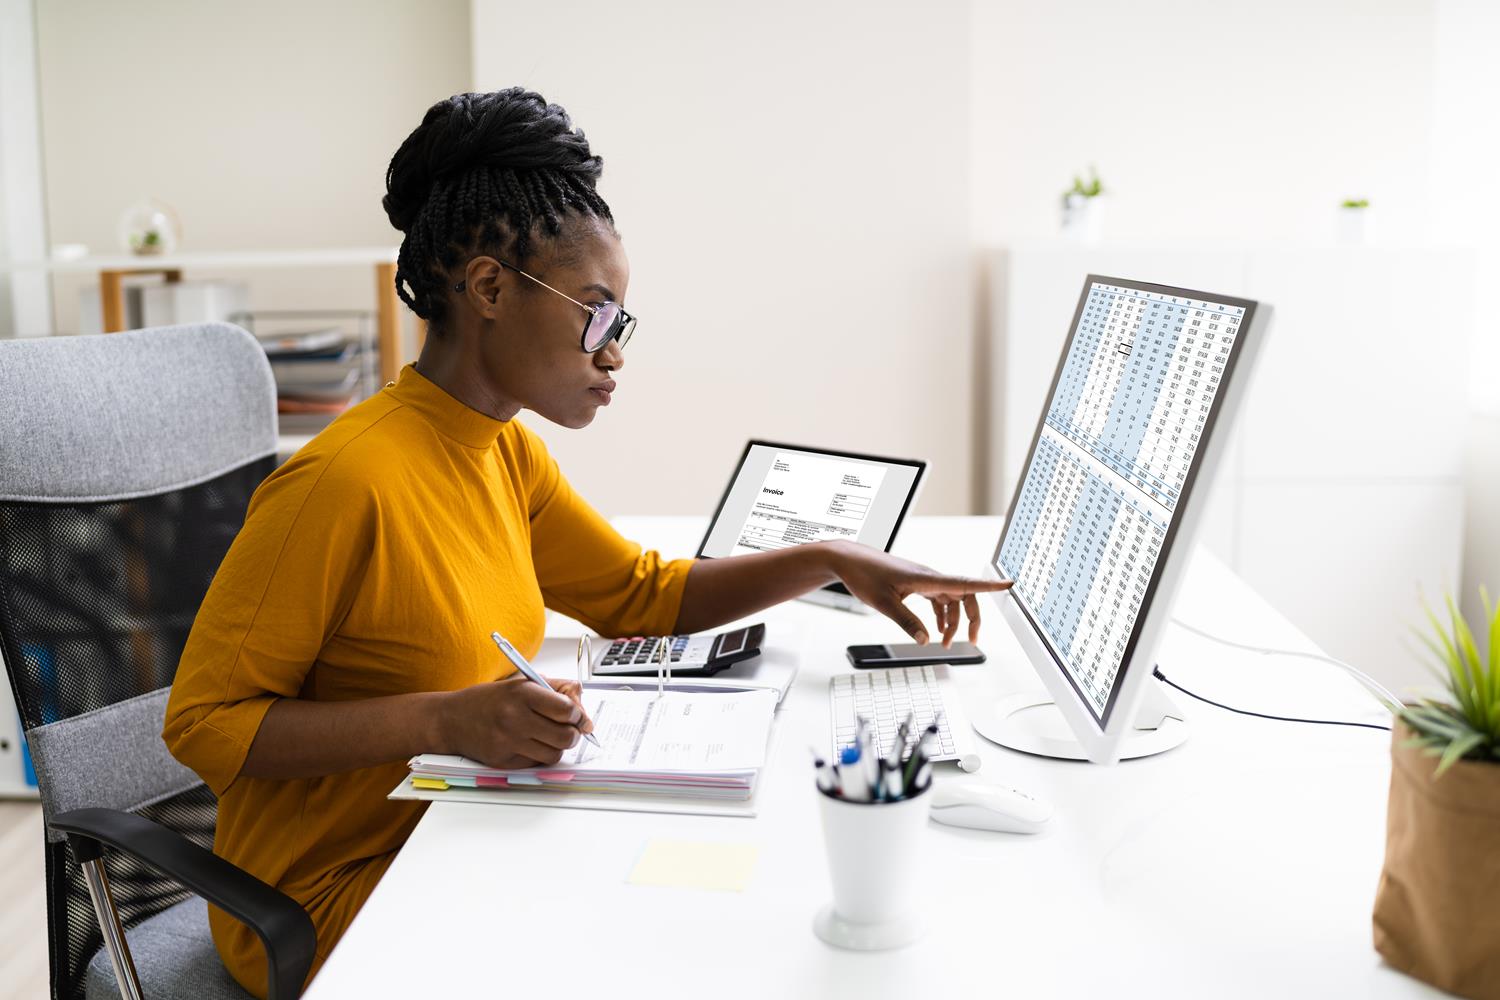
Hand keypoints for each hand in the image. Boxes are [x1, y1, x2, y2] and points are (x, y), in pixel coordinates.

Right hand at [436, 674, 594, 768]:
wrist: (451, 719)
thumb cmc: (490, 700)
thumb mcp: (522, 683)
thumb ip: (556, 689)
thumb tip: (582, 708)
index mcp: (522, 693)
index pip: (566, 709)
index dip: (577, 714)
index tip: (576, 715)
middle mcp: (515, 718)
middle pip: (565, 736)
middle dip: (573, 734)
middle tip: (569, 730)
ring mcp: (508, 742)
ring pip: (554, 754)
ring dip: (557, 747)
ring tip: (547, 737)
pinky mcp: (503, 761)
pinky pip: (536, 763)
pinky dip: (538, 756)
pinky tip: (528, 744)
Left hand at [826, 541, 1013, 646]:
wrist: (848, 560)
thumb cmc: (864, 575)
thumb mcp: (883, 603)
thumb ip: (906, 622)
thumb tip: (926, 640)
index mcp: (926, 578)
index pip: (965, 582)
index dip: (990, 585)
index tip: (1010, 584)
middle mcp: (929, 576)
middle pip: (964, 594)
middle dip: (972, 618)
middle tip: (972, 641)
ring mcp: (924, 579)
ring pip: (951, 599)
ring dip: (953, 621)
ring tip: (946, 643)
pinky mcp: (916, 583)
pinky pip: (938, 598)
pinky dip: (941, 615)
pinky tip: (936, 629)